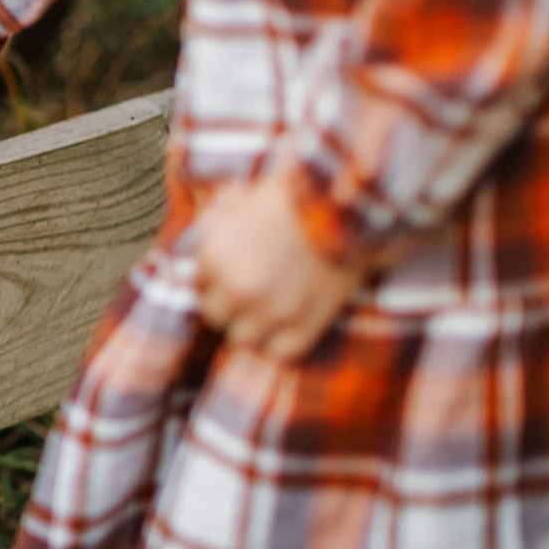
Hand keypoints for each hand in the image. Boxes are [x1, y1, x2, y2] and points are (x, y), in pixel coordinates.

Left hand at [194, 167, 365, 359]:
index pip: (199, 287)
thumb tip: (201, 237)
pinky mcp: (304, 328)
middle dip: (231, 306)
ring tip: (273, 308)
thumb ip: (213, 221)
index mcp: (214, 256)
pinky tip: (292, 322)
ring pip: (242, 341)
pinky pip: (279, 353)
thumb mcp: (239, 197)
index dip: (217, 280)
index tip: (236, 272)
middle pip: (216, 318)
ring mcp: (270, 313)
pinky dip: (283, 342)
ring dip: (254, 327)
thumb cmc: (292, 196)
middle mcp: (236, 289)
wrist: (350, 206)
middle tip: (254, 292)